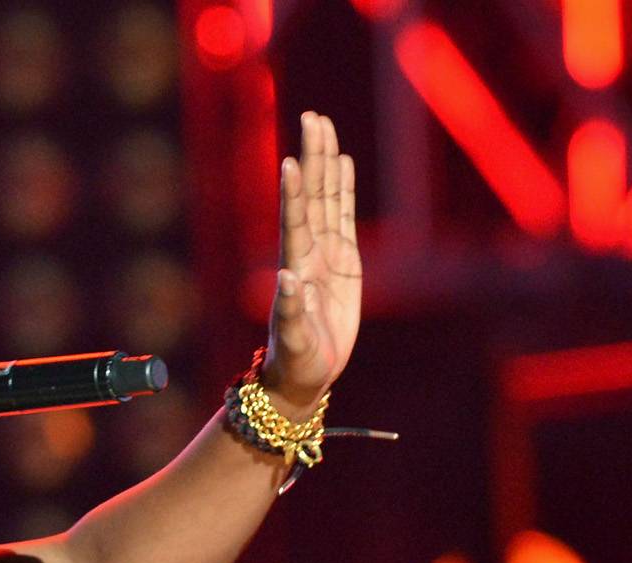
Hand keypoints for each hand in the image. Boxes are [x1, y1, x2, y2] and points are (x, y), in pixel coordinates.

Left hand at [260, 111, 361, 414]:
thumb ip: (289, 312)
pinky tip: (343, 164)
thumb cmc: (295, 363)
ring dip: (326, 162)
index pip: (296, 222)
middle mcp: (308, 254)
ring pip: (328, 199)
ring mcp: (326, 255)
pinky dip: (344, 190)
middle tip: (313, 117)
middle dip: (313, 156)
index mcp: (295, 269)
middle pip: (312, 195)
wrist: (303, 376)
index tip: (291, 160)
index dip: (295, 192)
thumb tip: (287, 279)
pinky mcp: (344, 264)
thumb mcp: (294, 343)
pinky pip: (344, 218)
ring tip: (323, 125)